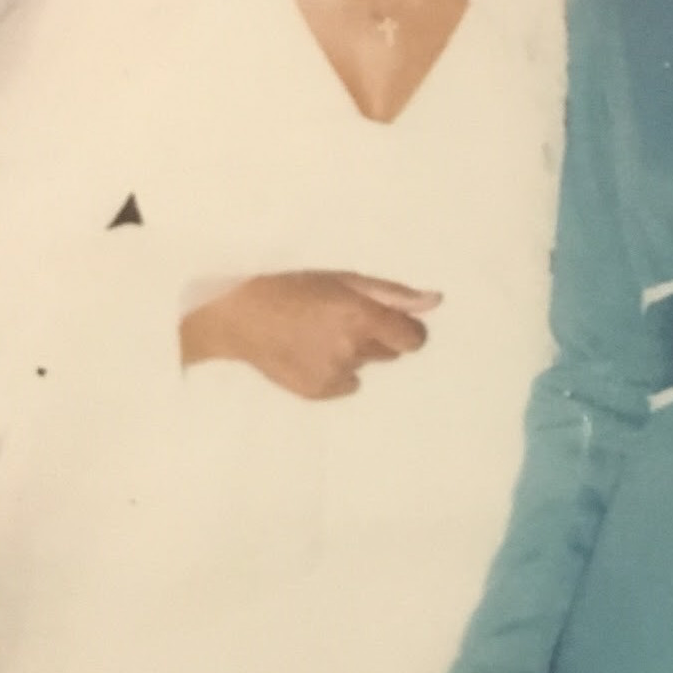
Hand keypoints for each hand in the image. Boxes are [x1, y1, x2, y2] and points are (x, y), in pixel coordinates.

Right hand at [179, 271, 438, 396]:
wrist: (237, 317)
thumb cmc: (291, 287)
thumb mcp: (342, 279)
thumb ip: (391, 294)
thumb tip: (435, 302)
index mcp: (362, 317)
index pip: (413, 339)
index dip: (405, 331)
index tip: (389, 322)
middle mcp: (353, 349)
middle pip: (390, 353)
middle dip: (374, 338)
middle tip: (341, 322)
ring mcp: (335, 375)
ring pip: (363, 366)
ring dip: (350, 353)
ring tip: (317, 335)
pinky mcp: (319, 392)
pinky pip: (344, 384)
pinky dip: (333, 371)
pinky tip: (307, 353)